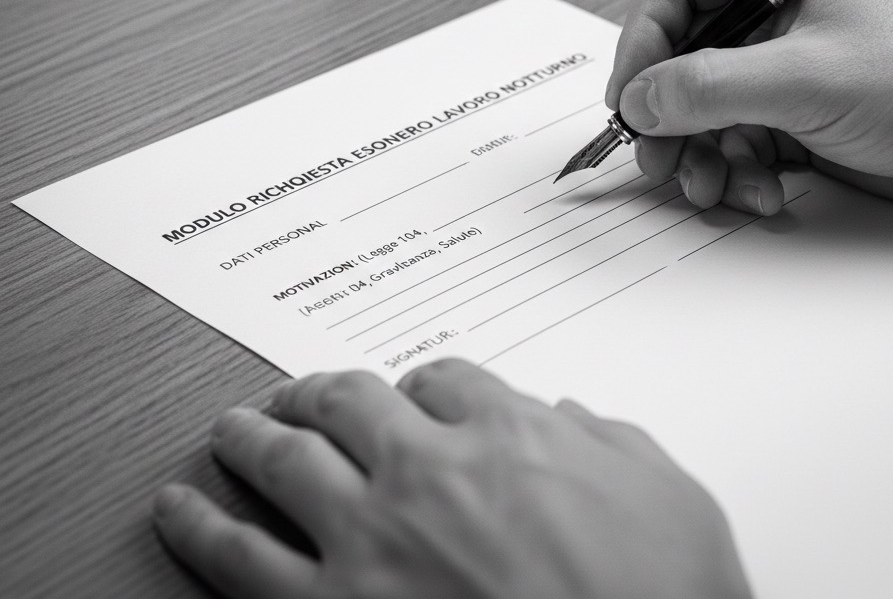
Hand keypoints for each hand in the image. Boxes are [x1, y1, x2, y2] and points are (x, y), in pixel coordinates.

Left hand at [153, 359, 752, 598]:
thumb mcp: (672, 500)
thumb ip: (614, 442)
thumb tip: (572, 417)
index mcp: (508, 434)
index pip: (443, 375)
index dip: (424, 380)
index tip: (416, 391)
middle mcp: (429, 471)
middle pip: (351, 399)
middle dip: (322, 390)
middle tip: (302, 391)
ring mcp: (371, 541)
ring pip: (286, 460)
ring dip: (251, 436)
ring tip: (228, 426)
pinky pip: (241, 562)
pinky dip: (199, 528)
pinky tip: (175, 509)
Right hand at [607, 0, 892, 213]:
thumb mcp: (807, 79)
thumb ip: (711, 87)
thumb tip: (640, 98)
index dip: (643, 35)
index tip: (631, 93)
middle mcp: (773, 7)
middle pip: (680, 49)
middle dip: (667, 110)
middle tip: (657, 154)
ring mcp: (780, 62)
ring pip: (699, 103)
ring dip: (697, 151)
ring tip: (710, 184)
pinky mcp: (790, 110)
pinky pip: (731, 137)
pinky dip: (732, 168)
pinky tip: (755, 189)